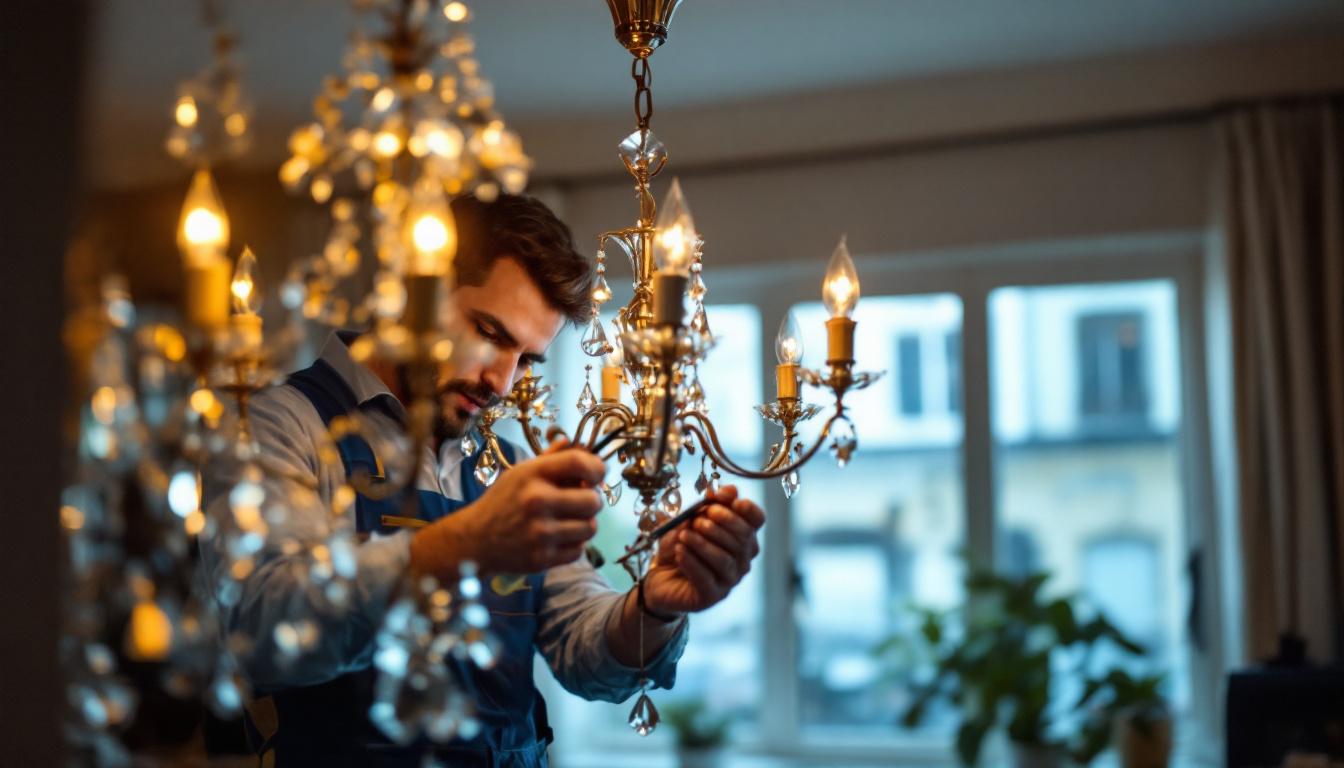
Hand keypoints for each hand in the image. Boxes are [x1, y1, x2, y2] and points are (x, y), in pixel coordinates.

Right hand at [410, 440, 603, 578]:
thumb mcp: (520, 473)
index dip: (597, 467)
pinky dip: (574, 544)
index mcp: (532, 474)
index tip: (596, 474)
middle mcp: (537, 501)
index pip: (579, 462)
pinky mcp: (542, 558)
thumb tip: (575, 444)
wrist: (474, 539)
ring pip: (590, 527)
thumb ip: (551, 459)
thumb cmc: (502, 502)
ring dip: (585, 524)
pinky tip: (559, 537)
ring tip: (569, 520)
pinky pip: (579, 550)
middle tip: (581, 501)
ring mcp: (540, 532)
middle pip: (593, 500)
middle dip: (592, 500)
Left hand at [641, 485, 763, 616]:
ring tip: (683, 536)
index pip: (757, 519)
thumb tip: (730, 490)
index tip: (722, 498)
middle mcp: (742, 559)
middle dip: (720, 524)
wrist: (659, 575)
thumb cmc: (680, 544)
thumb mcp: (689, 519)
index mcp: (742, 536)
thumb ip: (709, 505)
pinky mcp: (712, 596)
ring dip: (702, 544)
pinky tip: (679, 552)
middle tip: (697, 520)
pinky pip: (706, 578)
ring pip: (724, 559)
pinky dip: (692, 562)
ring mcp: (730, 579)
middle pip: (743, 538)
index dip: (744, 507)